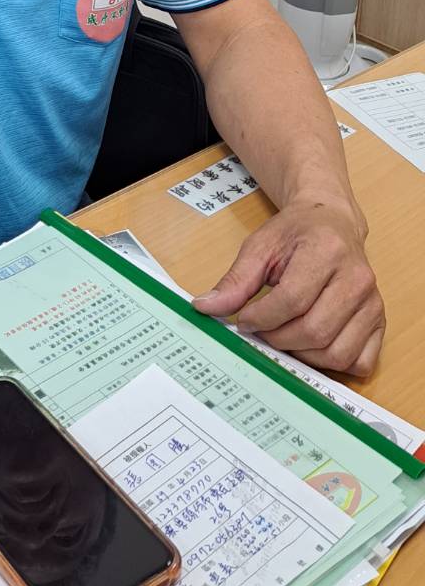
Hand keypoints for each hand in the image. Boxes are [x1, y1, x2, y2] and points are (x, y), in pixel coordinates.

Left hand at [192, 198, 384, 378]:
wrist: (332, 221)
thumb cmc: (296, 233)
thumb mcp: (260, 246)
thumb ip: (235, 280)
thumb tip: (205, 307)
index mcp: (327, 251)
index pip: (292, 300)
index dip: (261, 318)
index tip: (244, 320)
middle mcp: (358, 278)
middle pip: (314, 331)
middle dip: (278, 339)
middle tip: (262, 330)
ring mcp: (373, 302)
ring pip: (337, 354)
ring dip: (302, 355)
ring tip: (284, 336)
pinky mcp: (380, 320)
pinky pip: (360, 362)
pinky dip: (333, 364)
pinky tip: (312, 345)